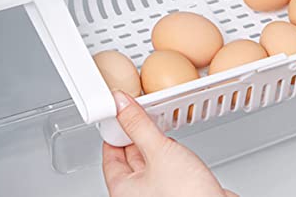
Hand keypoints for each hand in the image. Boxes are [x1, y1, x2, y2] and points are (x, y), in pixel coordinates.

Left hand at [102, 91, 237, 196]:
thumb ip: (139, 126)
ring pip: (149, 162)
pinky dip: (169, 153)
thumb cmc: (186, 196)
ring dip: (153, 142)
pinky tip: (176, 145)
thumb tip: (122, 106)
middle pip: (129, 158)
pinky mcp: (176, 190)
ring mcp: (157, 193)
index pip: (110, 156)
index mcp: (122, 190)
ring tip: (158, 125)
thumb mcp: (159, 151)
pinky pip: (166, 166)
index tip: (120, 113)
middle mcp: (137, 195)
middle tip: (139, 113)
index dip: (115, 132)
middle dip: (135, 134)